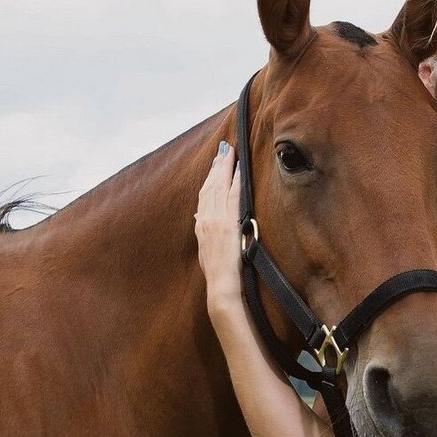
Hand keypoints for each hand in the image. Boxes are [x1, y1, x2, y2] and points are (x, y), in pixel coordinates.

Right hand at [194, 141, 242, 311]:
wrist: (220, 287)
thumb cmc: (218, 273)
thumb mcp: (206, 249)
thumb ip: (204, 231)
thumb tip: (198, 216)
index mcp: (201, 225)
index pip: (204, 194)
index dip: (210, 176)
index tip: (216, 162)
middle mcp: (205, 220)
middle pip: (210, 186)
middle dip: (217, 166)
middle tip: (224, 149)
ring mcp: (215, 222)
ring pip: (218, 188)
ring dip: (224, 168)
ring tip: (230, 153)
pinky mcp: (226, 225)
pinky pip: (231, 198)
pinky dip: (233, 182)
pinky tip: (238, 171)